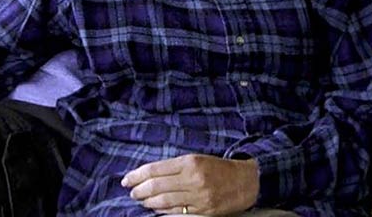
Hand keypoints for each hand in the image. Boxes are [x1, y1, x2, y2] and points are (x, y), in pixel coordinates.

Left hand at [121, 154, 258, 215]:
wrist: (245, 182)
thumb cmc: (218, 168)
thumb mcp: (196, 159)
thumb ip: (173, 167)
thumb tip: (148, 175)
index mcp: (189, 162)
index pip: (155, 169)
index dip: (137, 175)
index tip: (127, 179)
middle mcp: (193, 179)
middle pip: (156, 186)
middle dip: (139, 190)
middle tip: (132, 192)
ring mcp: (198, 196)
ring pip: (164, 201)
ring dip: (148, 202)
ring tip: (142, 200)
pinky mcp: (203, 210)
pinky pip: (176, 212)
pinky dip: (163, 211)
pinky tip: (156, 209)